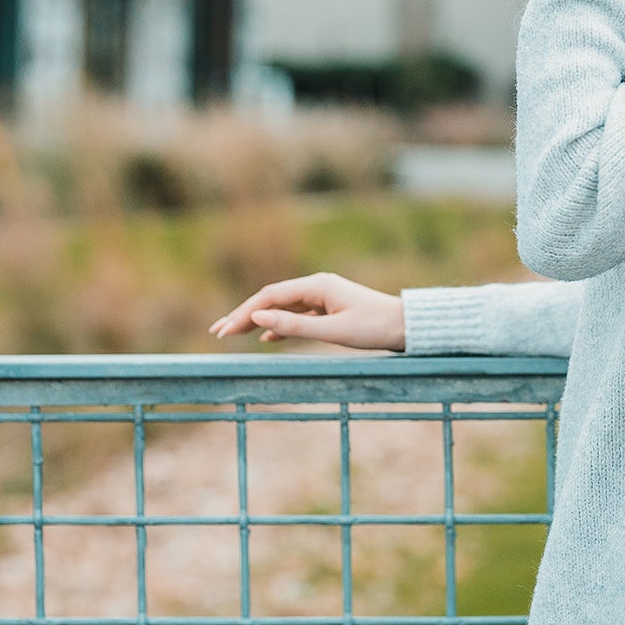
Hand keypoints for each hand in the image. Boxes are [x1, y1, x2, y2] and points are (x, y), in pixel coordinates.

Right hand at [209, 272, 404, 350]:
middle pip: (272, 299)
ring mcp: (324, 297)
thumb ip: (294, 326)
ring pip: (283, 307)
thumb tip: (259, 319)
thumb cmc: (375, 327)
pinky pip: (298, 315)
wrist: (407, 326)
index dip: (244, 313)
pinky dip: (280, 326)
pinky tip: (267, 338)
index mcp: (317, 286)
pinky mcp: (331, 309)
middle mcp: (318, 286)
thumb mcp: (332, 331)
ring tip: (232, 333)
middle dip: (244, 315)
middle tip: (216, 332)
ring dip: (259, 320)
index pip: (270, 297)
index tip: (223, 331)